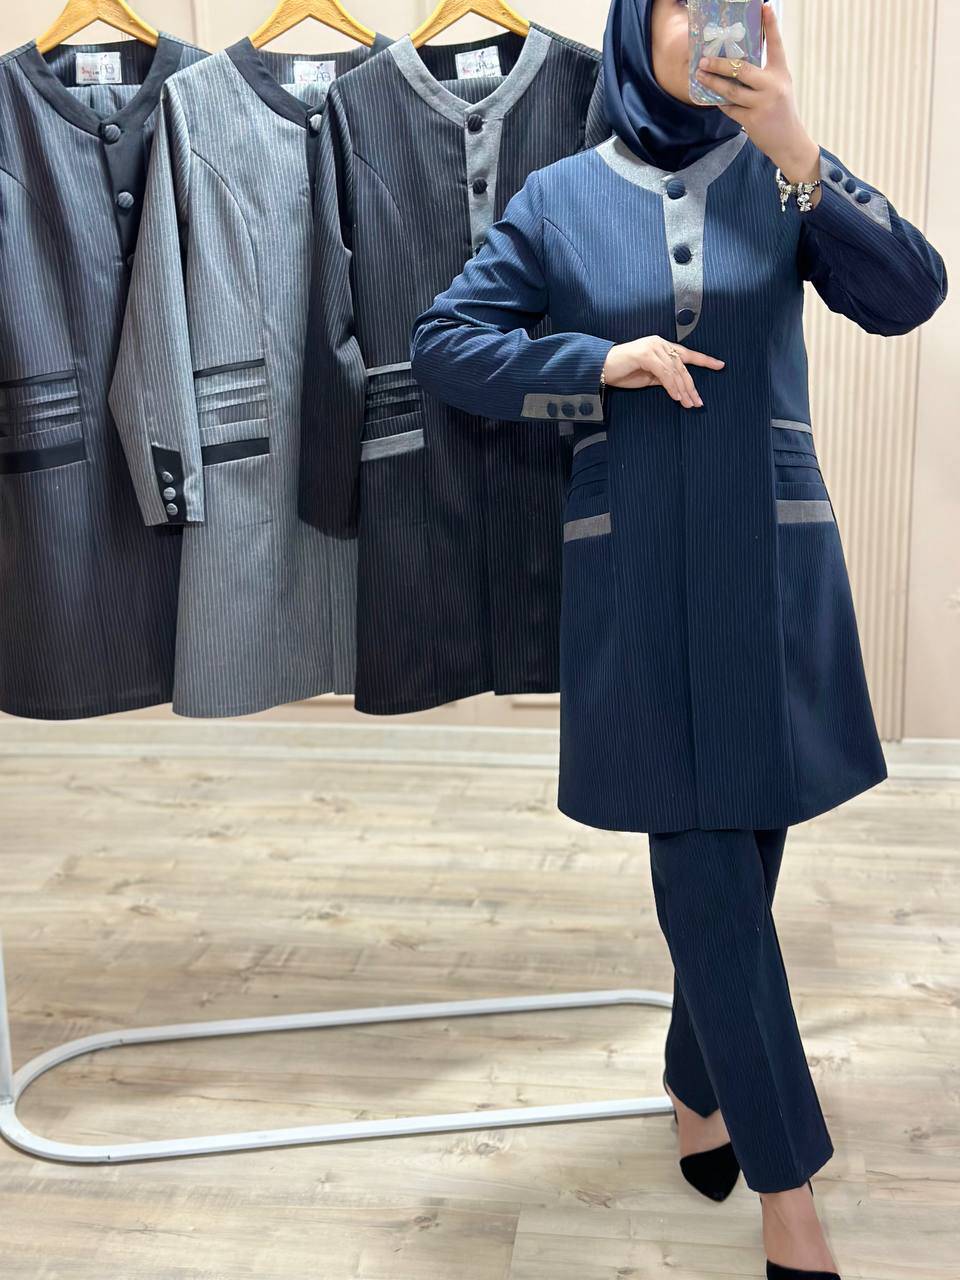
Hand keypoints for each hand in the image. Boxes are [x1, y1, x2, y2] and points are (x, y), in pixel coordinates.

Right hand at [603, 336, 724, 408]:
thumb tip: (678, 387)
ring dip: (683, 389)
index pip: (687, 354)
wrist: (600, 368)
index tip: (720, 365)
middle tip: (698, 402)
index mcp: (662, 346)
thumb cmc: (622, 372)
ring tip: (689, 404)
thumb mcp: (648, 376)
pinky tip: (676, 397)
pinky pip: (664, 373)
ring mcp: (653, 347)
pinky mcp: (645, 354)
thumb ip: (663, 378)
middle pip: (683, 366)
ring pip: (675, 370)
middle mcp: (660, 343)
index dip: (704, 360)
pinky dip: (671, 385)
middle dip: (691, 386)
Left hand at [695, 4, 820, 191]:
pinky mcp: (753, 120)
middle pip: (742, 69)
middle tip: (704, 58)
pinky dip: (720, 103)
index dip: (770, 25)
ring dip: (713, 83)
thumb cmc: (780, 112)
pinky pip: (730, 108)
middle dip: (720, 63)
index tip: (764, 6)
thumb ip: (763, 74)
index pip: (776, 45)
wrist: (789, 142)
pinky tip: (711, 97)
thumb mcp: (779, 87)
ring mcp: (763, 104)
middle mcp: (773, 86)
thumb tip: (736, 63)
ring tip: (700, 74)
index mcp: (781, 73)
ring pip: (731, 90)